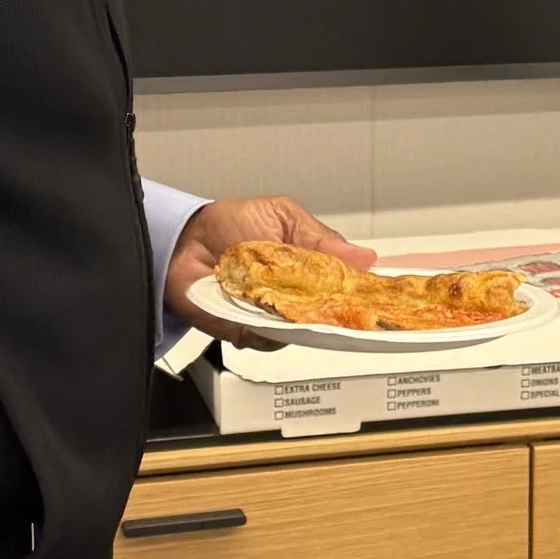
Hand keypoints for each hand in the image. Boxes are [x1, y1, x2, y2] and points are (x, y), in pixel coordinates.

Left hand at [166, 193, 374, 343]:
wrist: (183, 241)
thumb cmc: (230, 223)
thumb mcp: (284, 217)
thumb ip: (321, 239)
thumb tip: (365, 257)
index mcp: (310, 267)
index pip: (345, 287)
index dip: (362, 294)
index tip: (375, 295)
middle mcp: (295, 296)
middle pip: (330, 316)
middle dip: (338, 312)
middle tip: (341, 302)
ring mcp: (273, 317)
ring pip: (302, 331)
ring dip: (301, 319)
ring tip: (292, 298)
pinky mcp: (248, 332)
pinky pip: (268, 342)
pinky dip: (268, 330)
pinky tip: (263, 312)